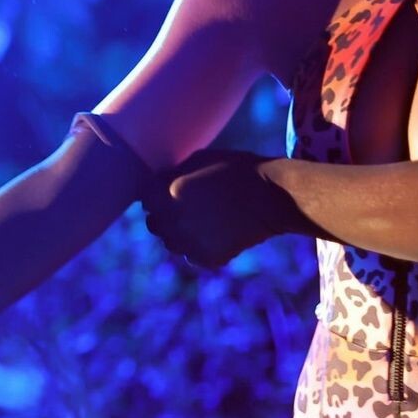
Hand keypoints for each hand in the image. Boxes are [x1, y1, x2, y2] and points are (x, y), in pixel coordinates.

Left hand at [142, 148, 295, 269]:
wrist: (272, 195)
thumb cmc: (236, 169)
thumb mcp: (198, 159)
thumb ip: (172, 174)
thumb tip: (157, 184)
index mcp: (167, 193)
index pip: (145, 200)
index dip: (156, 196)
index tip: (168, 193)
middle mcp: (174, 220)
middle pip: (154, 224)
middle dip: (164, 216)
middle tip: (186, 208)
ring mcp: (190, 242)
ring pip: (171, 243)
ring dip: (179, 233)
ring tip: (203, 220)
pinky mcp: (207, 258)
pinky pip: (192, 255)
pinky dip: (199, 246)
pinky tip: (216, 232)